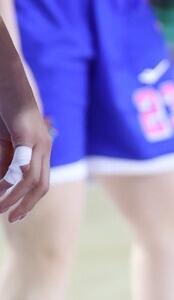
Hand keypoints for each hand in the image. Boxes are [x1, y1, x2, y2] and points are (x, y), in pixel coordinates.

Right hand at [0, 105, 50, 223]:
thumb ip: (7, 162)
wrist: (10, 80)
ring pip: (32, 177)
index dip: (29, 203)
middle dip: (25, 205)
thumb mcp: (7, 142)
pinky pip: (25, 159)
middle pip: (41, 184)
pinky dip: (15, 175)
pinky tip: (4, 185)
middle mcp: (44, 145)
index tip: (15, 217)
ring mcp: (38, 138)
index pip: (41, 183)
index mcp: (41, 149)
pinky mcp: (26, 131)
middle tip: (9, 218)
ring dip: (14, 196)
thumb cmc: (7, 110)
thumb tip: (3, 186)